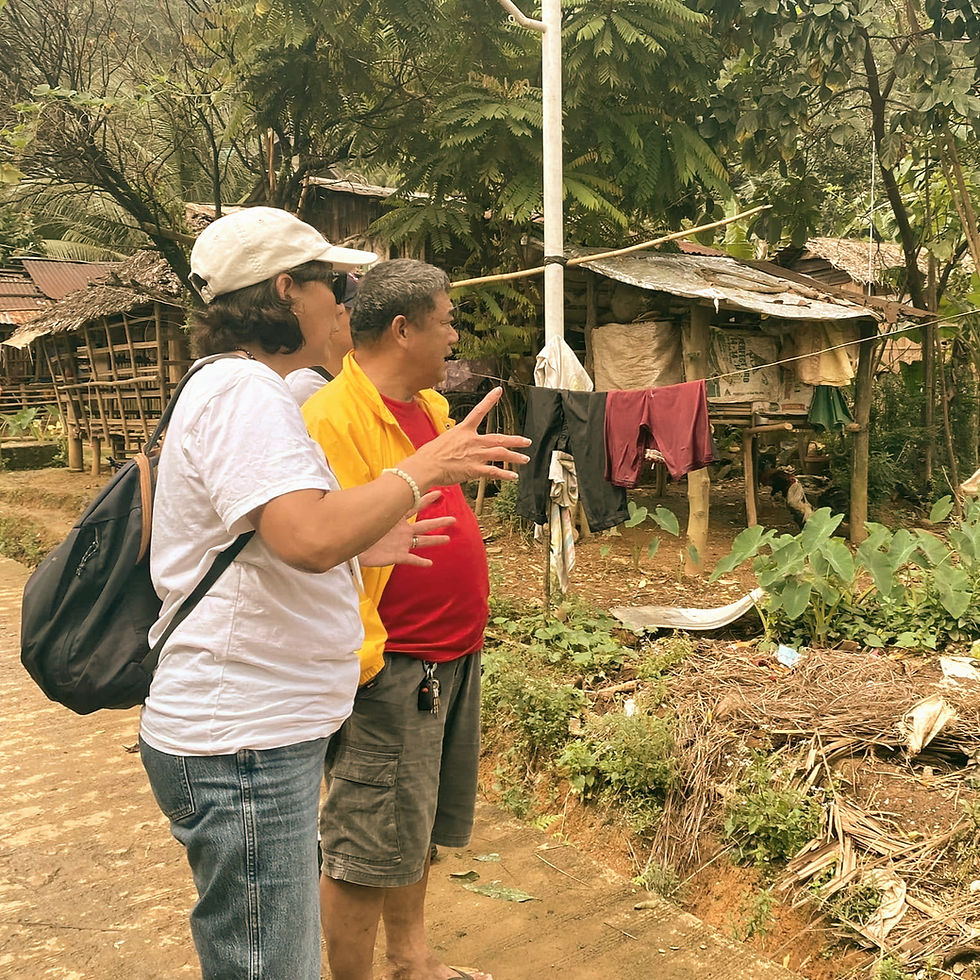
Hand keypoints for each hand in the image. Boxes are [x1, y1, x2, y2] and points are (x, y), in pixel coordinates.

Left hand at [358, 492, 454, 566]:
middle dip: (439, 522)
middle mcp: (402, 531)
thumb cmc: (357, 525)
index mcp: (397, 518)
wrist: (349, 543)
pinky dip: (420, 562)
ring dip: (435, 541)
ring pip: (422, 542)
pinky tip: (430, 563)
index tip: (439, 493)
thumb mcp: (369, 509)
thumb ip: (375, 496)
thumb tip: (377, 478)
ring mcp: (400, 544)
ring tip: (447, 539)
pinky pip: (411, 559)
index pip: (415, 506)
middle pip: (425, 525)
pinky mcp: (396, 556)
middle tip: (453, 519)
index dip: (427, 499)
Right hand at [407, 387, 530, 487]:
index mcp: (463, 430)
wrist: (426, 466)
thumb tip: (456, 443)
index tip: (498, 391)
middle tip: (526, 441)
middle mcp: (472, 441)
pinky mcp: (474, 469)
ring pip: (500, 454)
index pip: (478, 411)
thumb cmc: (430, 455)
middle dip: (515, 440)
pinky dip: (505, 474)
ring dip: (515, 456)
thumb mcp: (443, 440)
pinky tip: (513, 476)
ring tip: (524, 459)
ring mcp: (475, 455)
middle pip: (498, 438)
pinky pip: (494, 471)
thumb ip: (455, 440)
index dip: (489, 399)